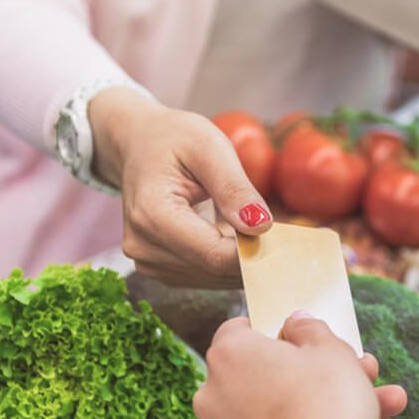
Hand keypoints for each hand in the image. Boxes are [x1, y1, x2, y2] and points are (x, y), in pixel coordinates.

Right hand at [89, 88, 272, 287]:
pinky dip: (225, 263)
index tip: (280, 233)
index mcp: (152, 214)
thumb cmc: (173, 139)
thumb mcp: (209, 147)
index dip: (253, 250)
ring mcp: (146, 261)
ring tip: (251, 227)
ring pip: (211, 279)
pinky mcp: (155, 267)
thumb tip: (260, 226)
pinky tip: (233, 238)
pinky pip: (202, 276)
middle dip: (250, 255)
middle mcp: (142, 245)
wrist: (138, 144)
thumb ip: (234, 188)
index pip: (214, 254)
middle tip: (276, 230)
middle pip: (214, 270)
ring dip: (239, 262)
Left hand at [192, 315, 406, 418]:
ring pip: (286, 416)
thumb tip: (296, 324)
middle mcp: (215, 397)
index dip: (277, 331)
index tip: (308, 340)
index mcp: (229, 356)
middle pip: (273, 377)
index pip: (241, 330)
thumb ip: (310, 329)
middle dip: (324, 375)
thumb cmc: (326, 405)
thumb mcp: (331, 350)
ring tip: (386, 411)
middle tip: (366, 375)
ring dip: (334, 411)